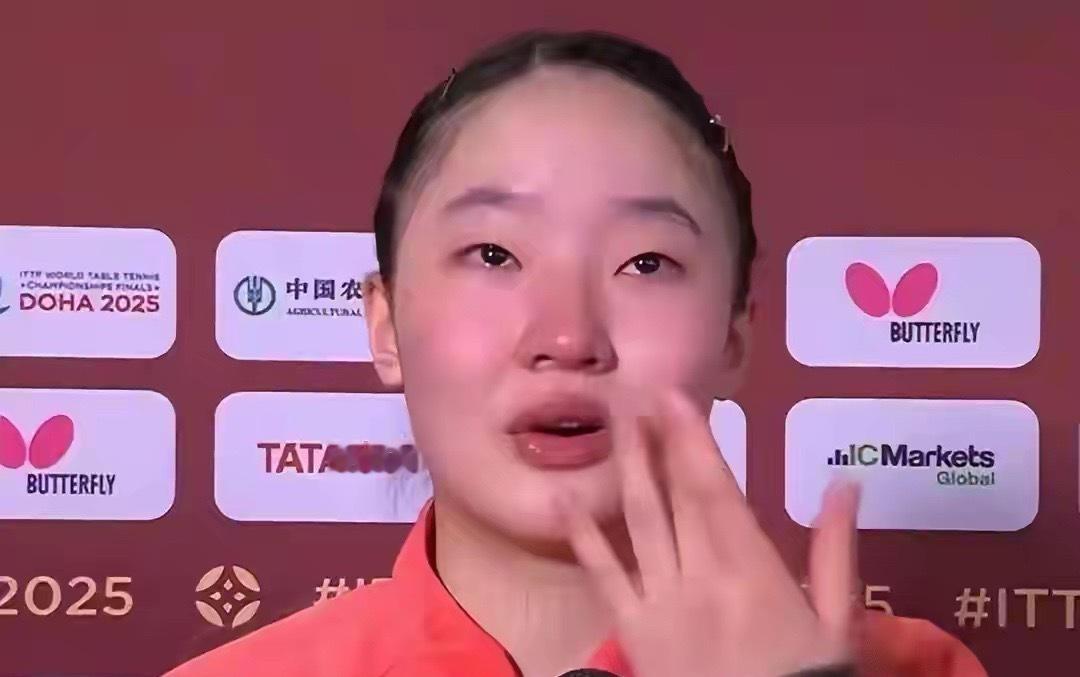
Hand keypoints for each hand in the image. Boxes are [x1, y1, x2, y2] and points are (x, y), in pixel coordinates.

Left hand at [558, 390, 859, 676]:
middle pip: (675, 495)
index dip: (692, 438)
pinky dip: (585, 539)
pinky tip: (568, 501)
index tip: (674, 396)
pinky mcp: (634, 630)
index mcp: (753, 568)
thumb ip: (834, 550)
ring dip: (627, 469)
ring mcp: (661, 601)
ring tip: (615, 426)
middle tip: (638, 395)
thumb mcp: (836, 621)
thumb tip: (845, 484)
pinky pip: (604, 578)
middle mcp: (701, 574)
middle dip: (657, 441)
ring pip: (641, 523)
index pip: (715, 488)